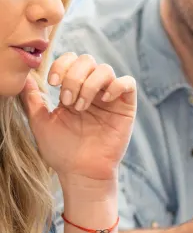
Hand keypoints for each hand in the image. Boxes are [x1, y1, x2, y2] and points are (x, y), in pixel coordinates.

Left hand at [21, 53, 136, 186]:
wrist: (80, 172)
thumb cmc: (61, 151)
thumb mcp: (41, 122)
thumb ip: (33, 99)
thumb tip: (25, 78)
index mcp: (73, 89)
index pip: (70, 60)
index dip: (61, 65)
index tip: (53, 83)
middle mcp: (92, 89)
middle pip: (87, 60)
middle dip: (74, 77)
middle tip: (67, 101)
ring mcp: (110, 97)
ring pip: (105, 69)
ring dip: (90, 85)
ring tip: (81, 107)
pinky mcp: (126, 106)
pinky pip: (127, 83)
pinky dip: (115, 86)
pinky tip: (103, 101)